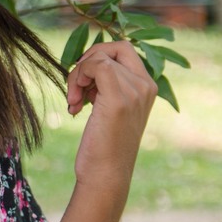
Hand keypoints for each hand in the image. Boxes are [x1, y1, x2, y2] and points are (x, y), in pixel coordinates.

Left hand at [66, 40, 157, 194]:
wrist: (106, 174)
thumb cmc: (103, 144)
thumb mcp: (108, 107)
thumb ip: (105, 84)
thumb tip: (85, 62)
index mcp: (147, 86)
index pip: (123, 48)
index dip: (97, 57)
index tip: (83, 82)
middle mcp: (146, 85)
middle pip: (112, 48)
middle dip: (86, 62)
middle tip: (75, 90)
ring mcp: (135, 91)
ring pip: (98, 58)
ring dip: (76, 77)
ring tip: (74, 102)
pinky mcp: (119, 99)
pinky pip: (96, 65)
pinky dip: (77, 78)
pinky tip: (74, 104)